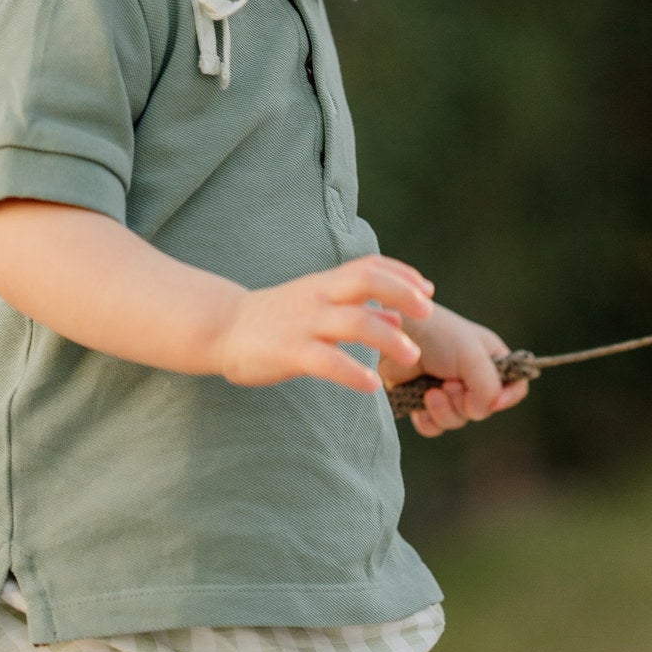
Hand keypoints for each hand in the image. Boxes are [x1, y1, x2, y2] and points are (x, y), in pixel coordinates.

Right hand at [215, 254, 434, 392]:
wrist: (222, 328)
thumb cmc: (276, 317)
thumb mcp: (318, 306)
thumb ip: (359, 310)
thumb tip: (398, 316)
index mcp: (326, 284)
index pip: (370, 266)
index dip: (403, 274)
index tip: (428, 291)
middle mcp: (319, 297)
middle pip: (367, 280)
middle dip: (402, 291)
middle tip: (429, 312)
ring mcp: (304, 323)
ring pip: (354, 321)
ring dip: (388, 337)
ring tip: (413, 356)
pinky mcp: (289, 351)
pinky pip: (327, 361)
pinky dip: (353, 372)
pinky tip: (372, 385)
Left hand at [379, 301, 530, 436]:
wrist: (394, 331)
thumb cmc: (437, 334)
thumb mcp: (471, 355)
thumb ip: (487, 385)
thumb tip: (484, 411)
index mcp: (491, 360)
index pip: (515, 386)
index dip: (508, 398)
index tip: (493, 401)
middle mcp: (471, 377)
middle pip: (483, 410)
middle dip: (464, 402)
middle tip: (449, 384)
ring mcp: (447, 390)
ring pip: (458, 421)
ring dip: (445, 411)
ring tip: (430, 391)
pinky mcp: (422, 400)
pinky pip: (434, 427)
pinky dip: (428, 420)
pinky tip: (420, 405)